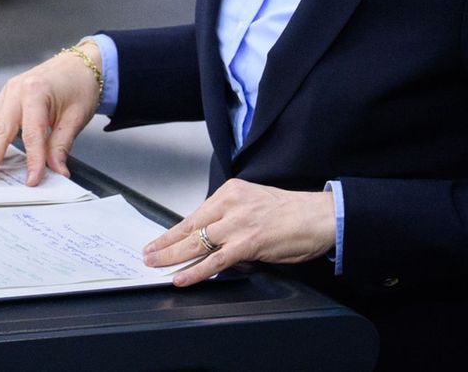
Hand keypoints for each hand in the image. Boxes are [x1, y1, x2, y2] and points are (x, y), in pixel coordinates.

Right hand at [0, 43, 102, 185]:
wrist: (80, 63)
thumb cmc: (80, 84)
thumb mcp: (76, 117)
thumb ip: (61, 146)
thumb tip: (56, 171)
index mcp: (35, 92)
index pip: (32, 134)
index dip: (32, 160)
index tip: (31, 181)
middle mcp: (16, 90)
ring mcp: (8, 92)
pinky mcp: (6, 97)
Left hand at [143, 179, 335, 285]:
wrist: (319, 216)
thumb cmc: (291, 213)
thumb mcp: (253, 204)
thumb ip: (230, 218)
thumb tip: (210, 238)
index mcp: (231, 192)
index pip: (195, 214)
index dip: (173, 230)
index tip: (158, 240)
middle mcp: (230, 203)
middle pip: (189, 226)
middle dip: (164, 242)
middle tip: (148, 252)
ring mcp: (238, 223)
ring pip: (197, 241)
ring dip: (172, 255)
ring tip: (156, 263)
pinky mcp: (248, 242)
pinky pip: (215, 260)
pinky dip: (195, 270)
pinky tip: (182, 277)